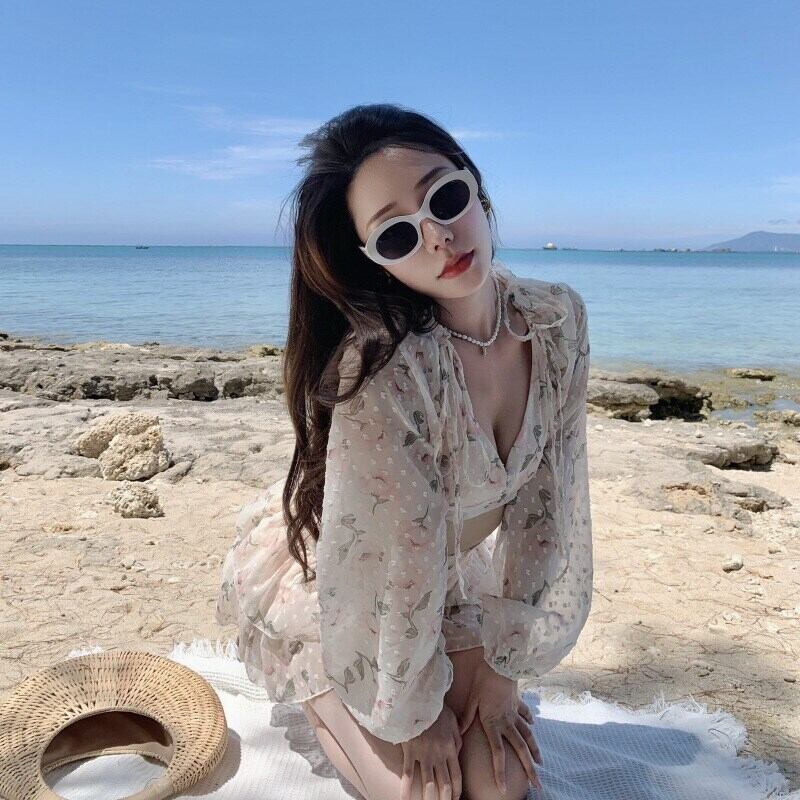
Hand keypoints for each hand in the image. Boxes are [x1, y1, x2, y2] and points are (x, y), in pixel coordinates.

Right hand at [400, 702, 462, 799]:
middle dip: (445, 799)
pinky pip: (408, 775)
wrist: (419, 698)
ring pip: (428, 784)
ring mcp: (424, 755)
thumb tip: (457, 754)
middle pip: (444, 784)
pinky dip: (406, 790)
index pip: (457, 776)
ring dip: (429, 799)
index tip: (455, 798)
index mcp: (451, 748)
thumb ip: (457, 740)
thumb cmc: (437, 709)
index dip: (457, 791)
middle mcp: (439, 755)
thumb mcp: (453, 722)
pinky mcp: (410, 752)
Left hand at [458, 665, 543, 794]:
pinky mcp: (518, 702)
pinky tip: (533, 725)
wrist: (501, 663)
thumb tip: (458, 732)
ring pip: (528, 735)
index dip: (500, 773)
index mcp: (494, 724)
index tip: (503, 789)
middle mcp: (507, 722)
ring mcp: (515, 713)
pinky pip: (525, 714)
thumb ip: (467, 717)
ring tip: (541, 763)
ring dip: (535, 750)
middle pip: (520, 750)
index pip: (498, 754)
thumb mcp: (472, 699)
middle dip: (529, 769)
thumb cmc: (484, 680)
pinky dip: (529, 721)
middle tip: (537, 785)